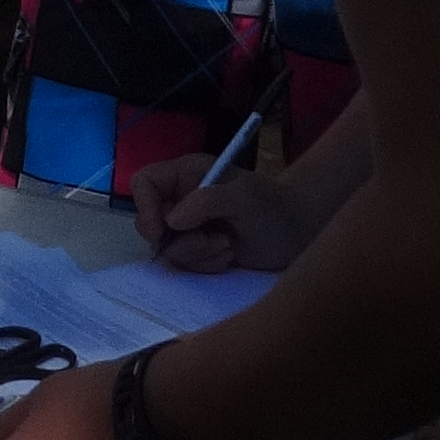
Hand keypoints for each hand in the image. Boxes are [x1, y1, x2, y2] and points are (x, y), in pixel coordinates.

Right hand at [129, 145, 316, 273]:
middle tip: (214, 240)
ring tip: (228, 247)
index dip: (145, 207)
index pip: (144, 183)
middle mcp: (181, 198)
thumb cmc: (273, 209)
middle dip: (181, 240)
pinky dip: (204, 264)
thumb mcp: (245, 198)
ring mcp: (187, 226)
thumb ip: (208, 200)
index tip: (162, 232)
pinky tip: (227, 256)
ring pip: (167, 248)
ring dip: (198, 254)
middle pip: (150, 222)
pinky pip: (183, 264)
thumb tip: (172, 219)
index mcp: (187, 174)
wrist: (296, 235)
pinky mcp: (196, 249)